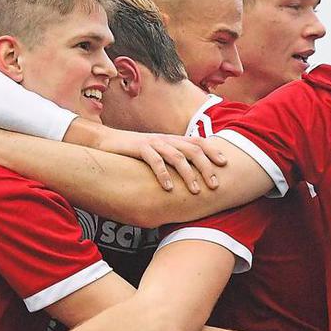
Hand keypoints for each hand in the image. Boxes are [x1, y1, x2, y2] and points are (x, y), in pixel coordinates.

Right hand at [97, 127, 226, 193]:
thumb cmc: (134, 152)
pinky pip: (154, 161)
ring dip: (188, 174)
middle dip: (206, 167)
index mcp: (173, 140)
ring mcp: (153, 142)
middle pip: (193, 150)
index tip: (225, 163)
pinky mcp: (139, 148)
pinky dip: (163, 174)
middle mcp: (166, 139)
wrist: (105, 142)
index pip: (199, 141)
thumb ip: (173, 160)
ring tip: (195, 190)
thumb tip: (191, 176)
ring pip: (176, 156)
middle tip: (215, 184)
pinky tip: (168, 188)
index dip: (213, 150)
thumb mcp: (157, 153)